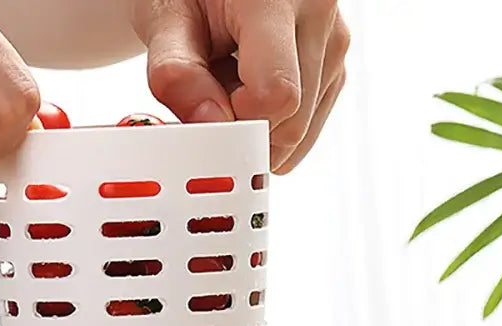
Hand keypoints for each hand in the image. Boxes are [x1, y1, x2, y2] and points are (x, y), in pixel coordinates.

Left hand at [133, 0, 348, 172]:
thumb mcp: (167, 20)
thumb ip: (177, 74)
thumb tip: (208, 126)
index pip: (276, 94)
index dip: (238, 120)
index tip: (209, 107)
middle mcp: (317, 16)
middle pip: (291, 124)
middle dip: (244, 128)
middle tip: (214, 90)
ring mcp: (333, 42)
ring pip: (300, 133)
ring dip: (257, 128)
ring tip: (232, 81)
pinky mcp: (335, 65)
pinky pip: (306, 128)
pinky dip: (272, 125)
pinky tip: (252, 88)